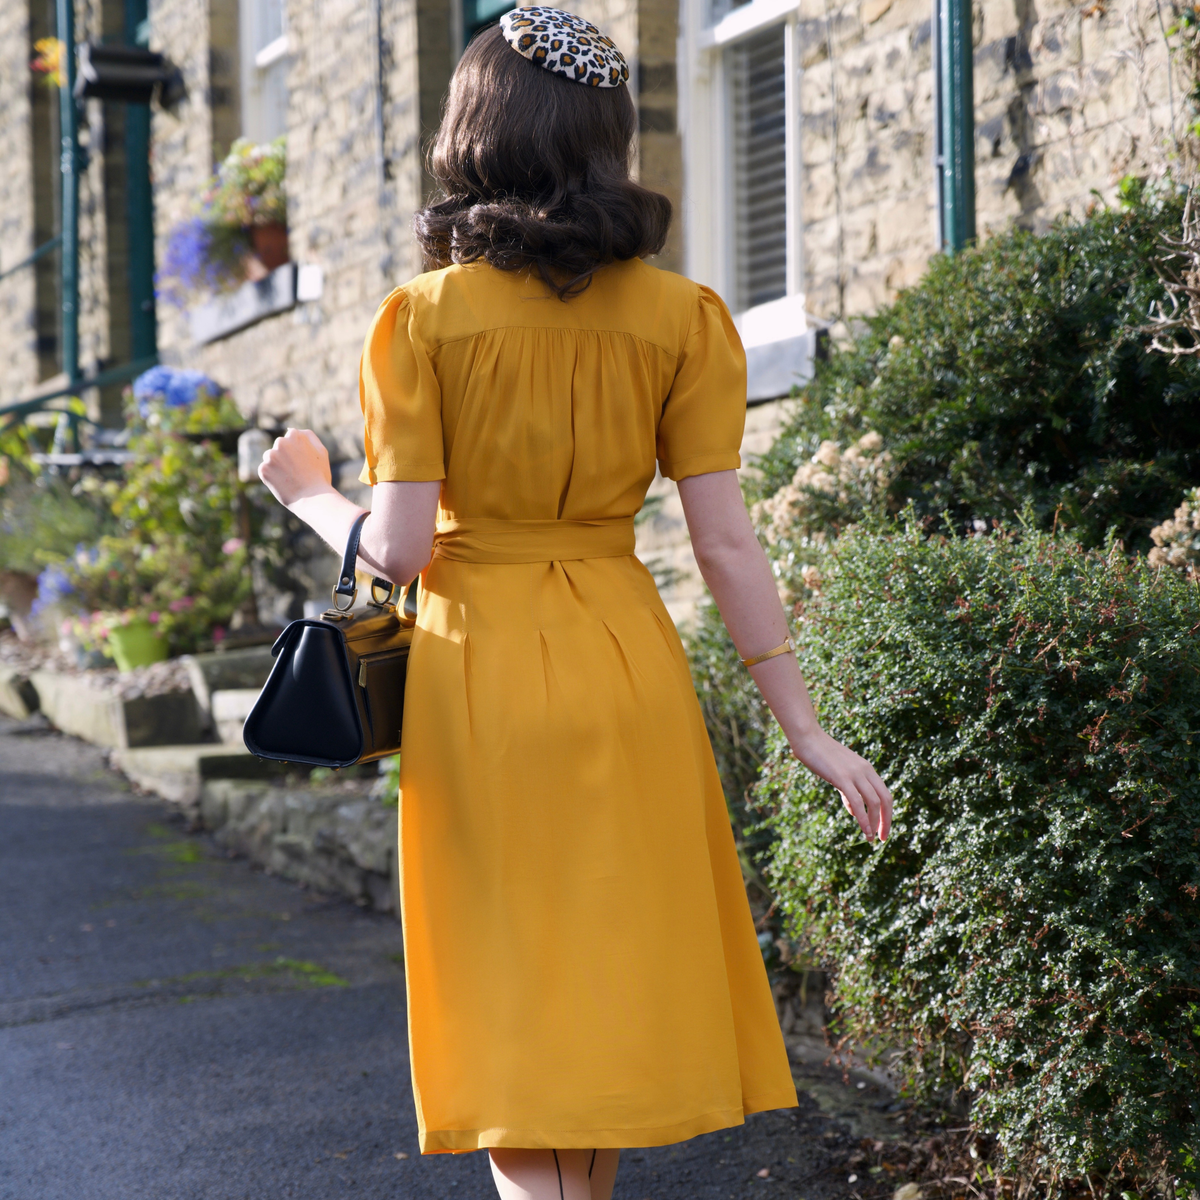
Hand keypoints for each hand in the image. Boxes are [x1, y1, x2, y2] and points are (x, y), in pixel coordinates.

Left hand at [258, 428, 333, 508]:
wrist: (313, 499)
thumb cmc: (319, 476)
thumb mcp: (321, 452)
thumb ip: (308, 437)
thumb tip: (290, 430)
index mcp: (296, 435)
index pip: (291, 439)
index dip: (297, 452)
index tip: (303, 463)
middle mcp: (281, 442)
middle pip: (279, 447)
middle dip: (285, 457)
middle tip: (298, 472)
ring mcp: (270, 456)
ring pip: (270, 458)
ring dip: (277, 466)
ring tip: (290, 478)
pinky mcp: (263, 469)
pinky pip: (265, 471)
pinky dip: (272, 477)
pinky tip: (283, 484)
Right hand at [789, 727, 892, 842]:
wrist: (808, 738)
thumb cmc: (820, 755)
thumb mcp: (839, 773)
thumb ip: (849, 790)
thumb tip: (856, 811)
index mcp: (867, 768)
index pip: (885, 794)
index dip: (887, 813)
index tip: (883, 828)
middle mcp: (865, 770)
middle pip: (885, 799)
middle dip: (886, 821)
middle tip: (882, 838)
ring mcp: (855, 774)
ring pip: (874, 802)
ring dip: (875, 823)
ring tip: (871, 838)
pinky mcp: (842, 778)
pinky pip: (858, 802)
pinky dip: (864, 819)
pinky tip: (865, 831)